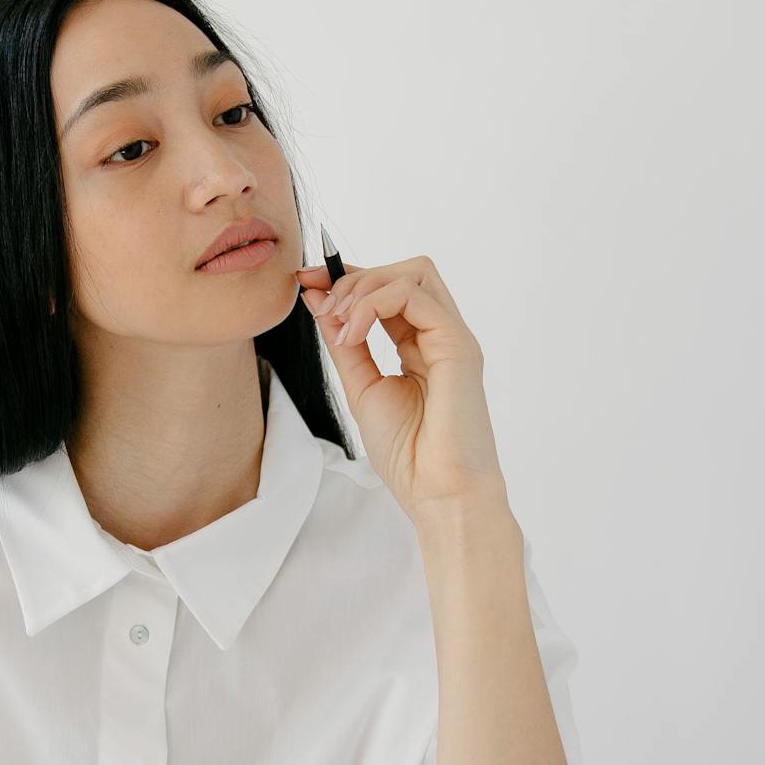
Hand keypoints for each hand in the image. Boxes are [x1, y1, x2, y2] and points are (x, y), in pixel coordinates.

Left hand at [296, 254, 508, 524]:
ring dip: (364, 288)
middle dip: (356, 277)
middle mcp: (441, 336)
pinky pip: (415, 296)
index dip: (347, 278)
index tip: (306, 281)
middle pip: (405, 271)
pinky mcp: (458, 345)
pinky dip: (374, 304)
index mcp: (421, 346)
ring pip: (413, 273)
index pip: (388, 290)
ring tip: (338, 322)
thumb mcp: (361, 387)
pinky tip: (352, 333)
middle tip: (320, 303)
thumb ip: (344, 343)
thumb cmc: (409, 454)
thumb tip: (317, 299)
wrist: (438, 493)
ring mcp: (453, 338)